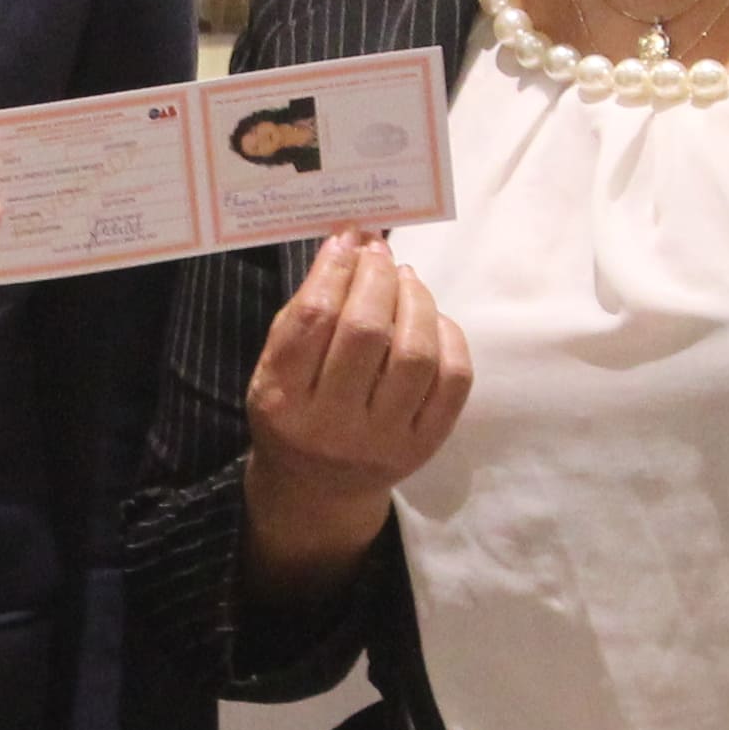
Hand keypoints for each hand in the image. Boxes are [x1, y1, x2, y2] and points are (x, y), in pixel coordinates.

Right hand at [237, 230, 471, 607]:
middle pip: (365, 332)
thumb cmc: (295, 412)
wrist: (319, 490)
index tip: (347, 239)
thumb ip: (305, 312)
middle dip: (376, 277)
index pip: (313, 320)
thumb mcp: (274, 369)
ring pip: (416, 353)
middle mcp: (332, 426)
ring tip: (406, 279)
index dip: (334, 270)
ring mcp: (383, 441)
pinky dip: (449, 336)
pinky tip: (432, 318)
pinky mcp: (425, 447)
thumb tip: (351, 245)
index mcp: (282, 400)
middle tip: (378, 253)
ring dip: (415, 300)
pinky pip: (454, 380)